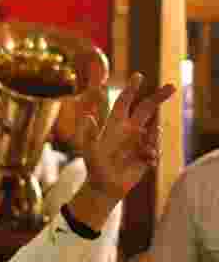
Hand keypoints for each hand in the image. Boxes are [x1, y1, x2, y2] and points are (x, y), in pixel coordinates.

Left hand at [82, 73, 174, 201]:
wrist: (105, 186)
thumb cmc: (94, 166)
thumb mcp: (89, 150)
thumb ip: (90, 134)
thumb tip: (88, 116)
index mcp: (115, 125)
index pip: (124, 102)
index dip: (131, 89)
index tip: (139, 75)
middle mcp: (130, 130)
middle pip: (147, 108)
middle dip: (159, 96)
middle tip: (172, 86)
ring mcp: (140, 141)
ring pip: (154, 131)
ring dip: (153, 139)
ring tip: (146, 152)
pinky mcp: (147, 154)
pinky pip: (156, 150)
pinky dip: (154, 154)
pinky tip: (147, 162)